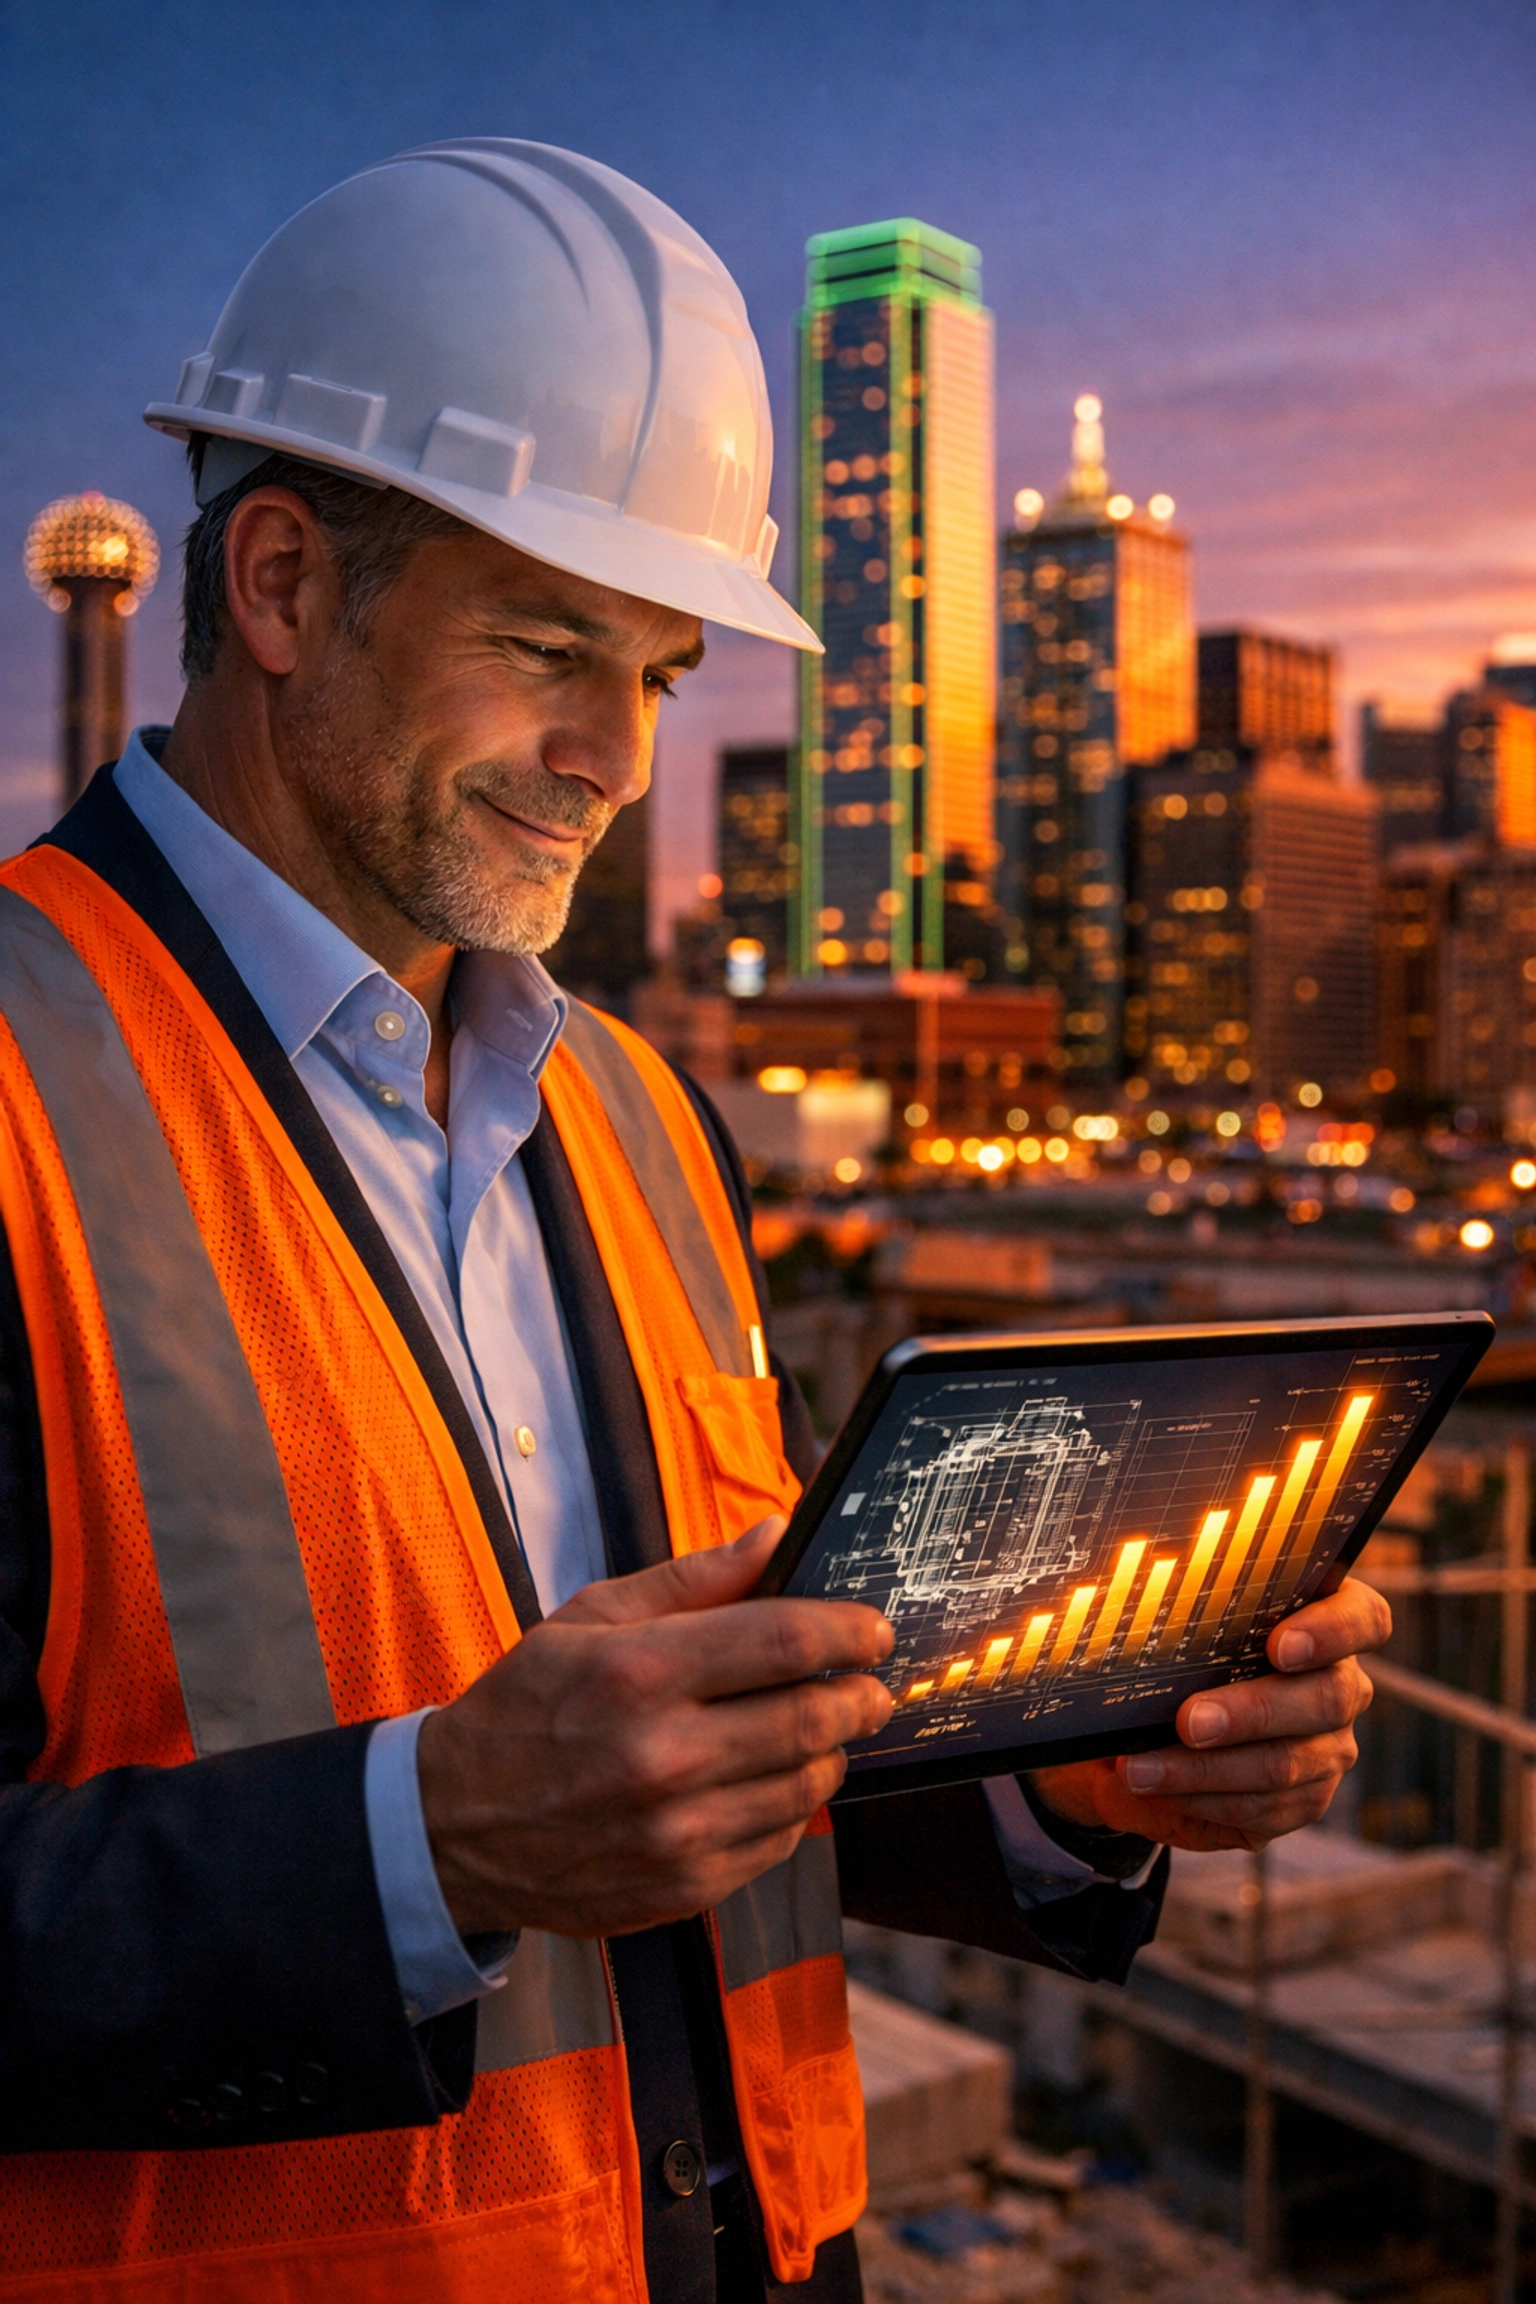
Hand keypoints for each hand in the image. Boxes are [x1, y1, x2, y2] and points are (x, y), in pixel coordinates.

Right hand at [416, 1519, 893, 1937]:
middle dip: (861, 1696)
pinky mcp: (682, 1889)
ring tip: (820, 1730)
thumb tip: (774, 1537)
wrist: (453, 1827)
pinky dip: (791, 1808)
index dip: (847, 1631)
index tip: (872, 1630)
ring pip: (806, 1786)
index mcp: (639, 1672)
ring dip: (829, 1752)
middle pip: (810, 1718)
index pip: (783, 1641)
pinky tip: (772, 1783)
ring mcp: (676, 1832)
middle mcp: (662, 1755)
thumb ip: (693, 1579)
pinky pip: (777, 1842)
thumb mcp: (591, 1618)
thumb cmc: (527, 1707)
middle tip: (871, 1684)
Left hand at [1028, 1576, 1391, 1853]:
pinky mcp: (1304, 1800)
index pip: (1363, 1618)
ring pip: (1285, 1764)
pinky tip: (1159, 1791)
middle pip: (1324, 1699)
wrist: (1149, 1728)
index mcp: (1326, 1622)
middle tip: (1189, 1720)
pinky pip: (1264, 1810)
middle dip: (1251, 1711)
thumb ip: (1176, 1620)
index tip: (1280, 1645)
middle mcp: (1341, 1685)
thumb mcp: (1171, 1629)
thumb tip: (1133, 1619)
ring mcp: (1329, 1748)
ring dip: (1205, 1769)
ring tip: (1140, 1767)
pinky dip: (1203, 1800)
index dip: (1332, 1630)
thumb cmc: (1170, 1659)